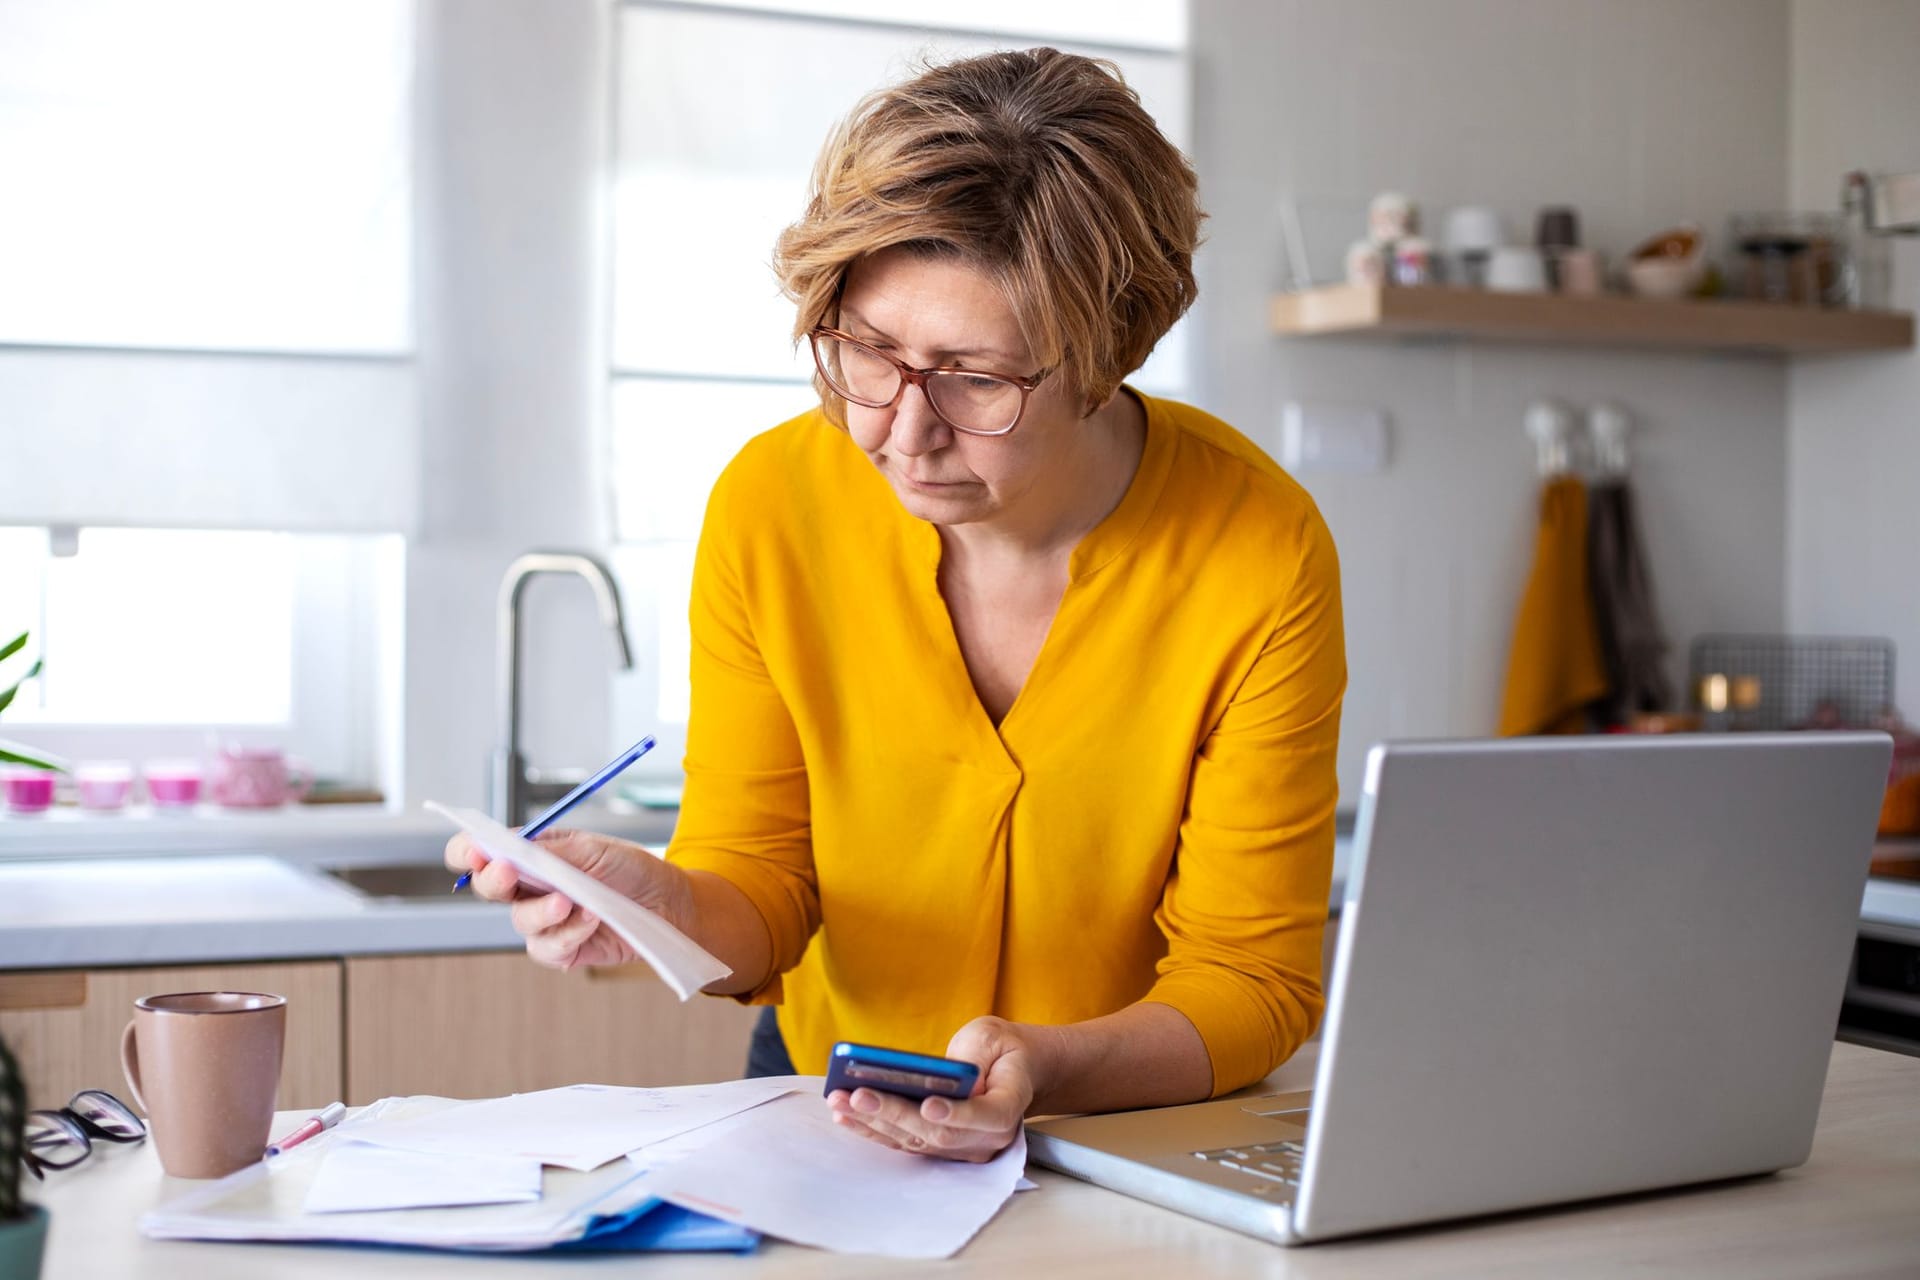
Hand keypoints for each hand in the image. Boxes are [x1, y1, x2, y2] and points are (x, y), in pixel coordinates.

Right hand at [442, 828, 691, 971]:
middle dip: (495, 880)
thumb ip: (549, 852)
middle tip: (509, 873)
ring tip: (573, 902)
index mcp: (532, 855)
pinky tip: (591, 921)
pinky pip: (546, 948)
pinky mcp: (562, 950)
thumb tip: (509, 848)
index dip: (468, 852)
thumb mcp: (593, 850)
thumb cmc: (633, 869)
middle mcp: (531, 887)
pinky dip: (568, 934)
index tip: (476, 852)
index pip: (482, 851)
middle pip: (489, 887)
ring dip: (543, 911)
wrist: (670, 905)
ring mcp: (544, 920)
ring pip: (519, 921)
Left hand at [825, 1017, 1042, 1162]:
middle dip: (895, 1114)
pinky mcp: (939, 1149)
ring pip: (916, 1141)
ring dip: (874, 1122)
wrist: (1012, 1072)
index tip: (929, 1105)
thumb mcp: (992, 1037)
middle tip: (859, 1094)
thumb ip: (971, 1056)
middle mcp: (988, 1137)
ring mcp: (963, 1148)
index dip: (958, 1114)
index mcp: (1010, 1104)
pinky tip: (845, 1114)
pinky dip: (873, 1129)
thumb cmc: (1001, 1050)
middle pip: (939, 1133)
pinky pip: (904, 1142)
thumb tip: (936, 1074)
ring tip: (840, 1101)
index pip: (989, 1116)